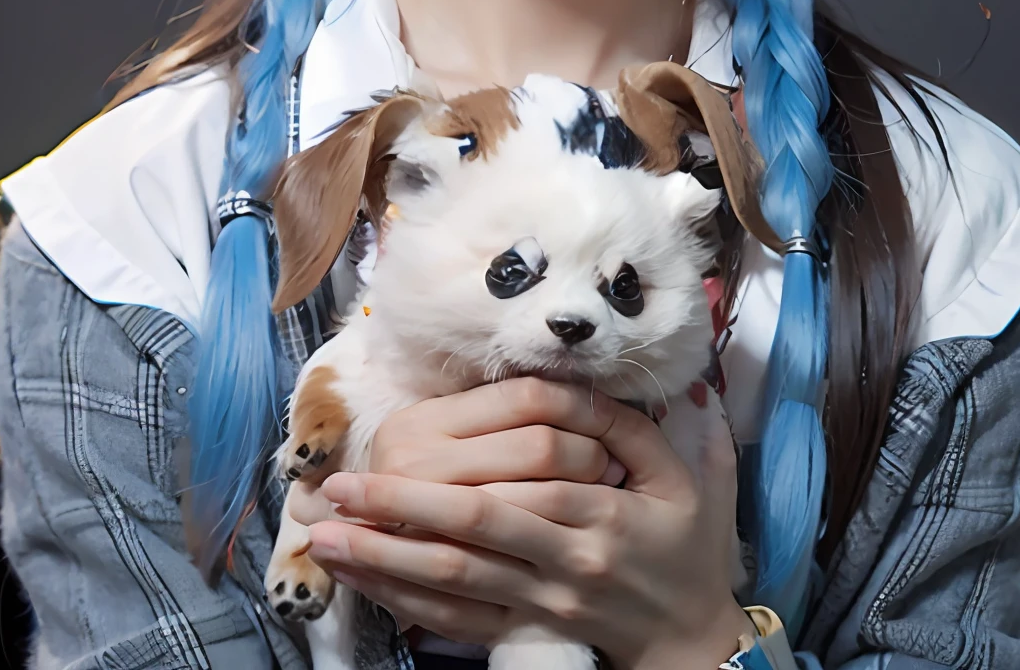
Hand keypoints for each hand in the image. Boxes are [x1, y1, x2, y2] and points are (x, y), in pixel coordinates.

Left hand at [305, 378, 751, 669]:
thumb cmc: (688, 548)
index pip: (507, 498)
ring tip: (328, 543)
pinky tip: (367, 584)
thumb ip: (633, 427)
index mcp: (595, 517)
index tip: (378, 463)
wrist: (692, 641)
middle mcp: (560, 564)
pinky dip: (410, 603)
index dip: (436, 488)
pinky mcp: (528, 630)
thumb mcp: (684, 479)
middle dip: (393, 518)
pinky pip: (461, 621)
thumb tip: (590, 378)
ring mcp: (540, 604)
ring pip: (454, 585)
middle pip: (467, 541)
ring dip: (386, 563)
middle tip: (332, 497)